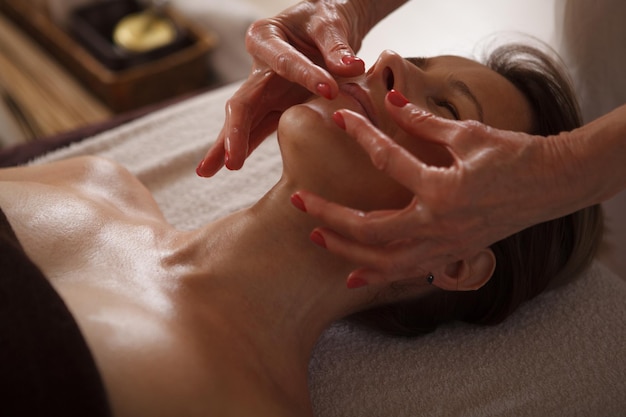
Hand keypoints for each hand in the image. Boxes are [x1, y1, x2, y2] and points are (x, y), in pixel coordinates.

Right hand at [196, 0, 367, 176]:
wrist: (326, 28)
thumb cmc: (324, 20)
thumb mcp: (330, 23)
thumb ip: (337, 44)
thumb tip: (351, 66)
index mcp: (267, 38)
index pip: (283, 61)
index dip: (306, 75)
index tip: (330, 90)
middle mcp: (258, 67)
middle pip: (243, 101)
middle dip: (237, 132)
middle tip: (233, 160)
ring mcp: (263, 90)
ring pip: (243, 121)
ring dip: (227, 147)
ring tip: (206, 171)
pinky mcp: (274, 107)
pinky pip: (258, 129)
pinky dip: (245, 147)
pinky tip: (227, 167)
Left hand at [294, 92, 580, 287]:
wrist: (553, 186)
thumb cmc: (516, 156)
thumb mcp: (470, 134)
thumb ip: (425, 123)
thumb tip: (392, 101)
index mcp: (443, 190)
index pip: (388, 160)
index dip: (360, 135)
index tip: (338, 118)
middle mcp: (440, 225)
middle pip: (371, 230)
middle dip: (330, 217)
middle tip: (300, 201)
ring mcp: (446, 246)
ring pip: (385, 262)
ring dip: (346, 252)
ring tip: (317, 240)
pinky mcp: (453, 255)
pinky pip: (408, 272)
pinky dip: (379, 276)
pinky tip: (356, 277)